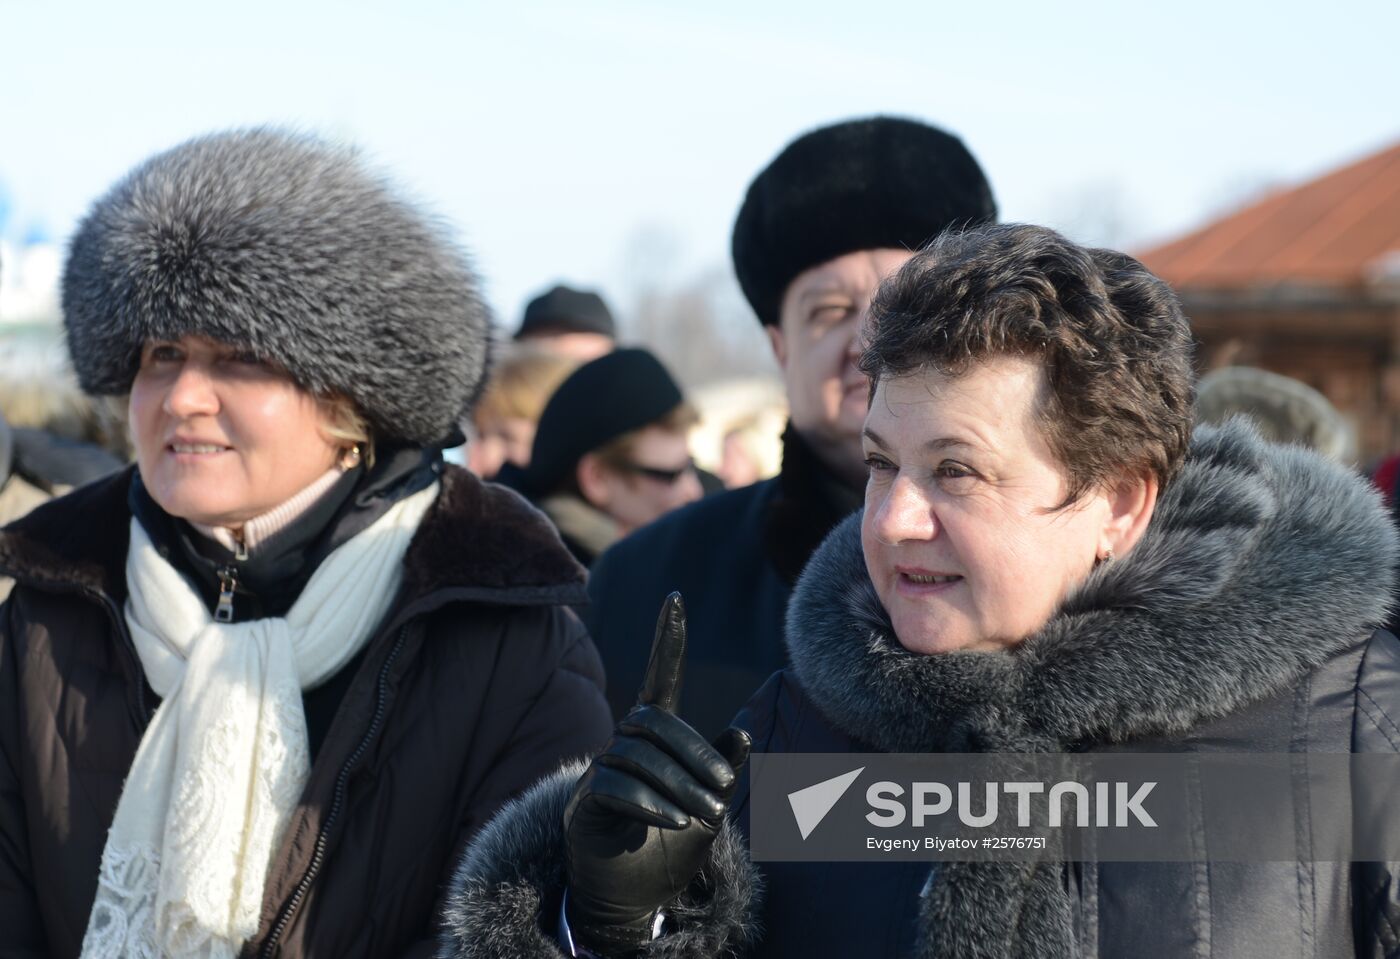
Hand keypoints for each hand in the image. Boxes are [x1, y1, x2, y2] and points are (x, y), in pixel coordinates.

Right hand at [563, 592, 750, 953]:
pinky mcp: (584, 802)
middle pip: (655, 719)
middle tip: (725, 792)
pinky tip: (677, 820)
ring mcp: (600, 770)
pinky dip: (653, 803)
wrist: (634, 899)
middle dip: (695, 752)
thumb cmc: (672, 847)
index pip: (660, 676)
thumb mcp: (709, 807)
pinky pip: (617, 786)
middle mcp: (624, 743)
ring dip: (680, 784)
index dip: (667, 638)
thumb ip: (723, 769)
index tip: (676, 597)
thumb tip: (742, 729)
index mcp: (656, 737)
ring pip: (640, 755)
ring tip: (706, 814)